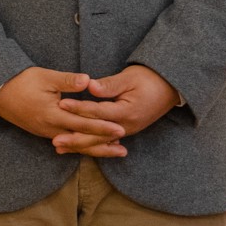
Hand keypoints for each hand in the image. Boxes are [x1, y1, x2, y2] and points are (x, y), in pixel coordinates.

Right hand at [0, 67, 127, 157]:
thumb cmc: (21, 82)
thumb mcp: (44, 77)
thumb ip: (67, 81)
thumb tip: (88, 80)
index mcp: (53, 114)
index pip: (83, 123)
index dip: (102, 127)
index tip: (120, 129)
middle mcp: (51, 128)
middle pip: (81, 141)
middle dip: (103, 145)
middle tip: (123, 149)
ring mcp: (46, 132)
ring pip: (74, 144)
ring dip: (94, 148)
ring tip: (112, 151)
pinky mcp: (43, 132)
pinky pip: (66, 142)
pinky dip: (80, 145)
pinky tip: (90, 146)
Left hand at [53, 65, 177, 155]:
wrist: (169, 87)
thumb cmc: (149, 79)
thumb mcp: (129, 78)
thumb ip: (109, 85)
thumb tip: (90, 86)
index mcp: (127, 112)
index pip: (98, 112)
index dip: (79, 108)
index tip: (61, 105)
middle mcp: (126, 126)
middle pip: (97, 135)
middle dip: (75, 139)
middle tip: (55, 141)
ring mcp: (127, 130)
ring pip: (100, 141)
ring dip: (80, 145)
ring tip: (60, 148)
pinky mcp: (125, 130)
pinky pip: (105, 140)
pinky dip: (90, 144)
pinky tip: (77, 147)